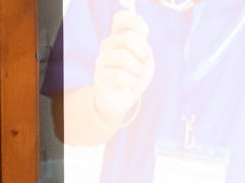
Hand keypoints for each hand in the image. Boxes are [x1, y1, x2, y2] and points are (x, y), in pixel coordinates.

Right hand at [91, 10, 154, 127]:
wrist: (121, 100)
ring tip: (136, 75)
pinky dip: (131, 81)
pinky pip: (118, 75)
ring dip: (136, 69)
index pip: (121, 19)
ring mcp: (101, 62)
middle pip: (126, 37)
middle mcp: (107, 47)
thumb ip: (143, 42)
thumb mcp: (144, 57)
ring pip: (122, 57)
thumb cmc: (134, 76)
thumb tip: (142, 32)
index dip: (135, 22)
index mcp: (119, 37)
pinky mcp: (99, 78)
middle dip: (141, 50)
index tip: (145, 33)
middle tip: (144, 60)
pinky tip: (130, 84)